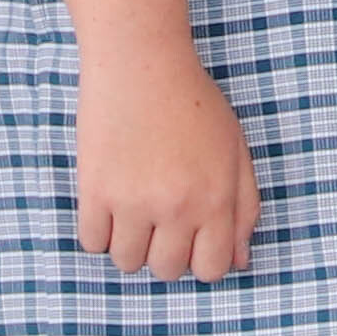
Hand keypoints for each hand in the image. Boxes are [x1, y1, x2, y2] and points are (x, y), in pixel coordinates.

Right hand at [73, 39, 258, 278]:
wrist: (141, 65)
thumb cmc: (193, 104)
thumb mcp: (235, 150)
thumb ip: (244, 207)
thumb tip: (240, 261)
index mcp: (218, 198)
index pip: (213, 269)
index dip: (202, 261)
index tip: (192, 241)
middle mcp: (179, 207)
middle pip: (167, 271)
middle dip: (165, 253)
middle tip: (161, 219)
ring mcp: (135, 202)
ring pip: (127, 262)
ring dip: (130, 243)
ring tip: (133, 208)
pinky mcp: (95, 191)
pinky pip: (92, 243)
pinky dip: (99, 230)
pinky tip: (110, 201)